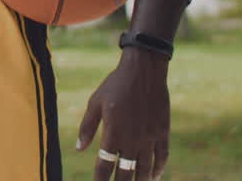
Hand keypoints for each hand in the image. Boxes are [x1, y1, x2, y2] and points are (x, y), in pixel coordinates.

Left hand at [77, 48, 170, 179]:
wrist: (144, 71)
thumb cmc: (115, 85)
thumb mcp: (96, 103)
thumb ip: (87, 127)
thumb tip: (79, 149)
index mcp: (113, 133)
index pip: (105, 165)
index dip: (100, 179)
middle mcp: (132, 139)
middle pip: (126, 172)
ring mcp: (149, 137)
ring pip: (145, 169)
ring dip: (140, 180)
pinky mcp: (162, 132)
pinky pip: (162, 156)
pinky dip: (158, 169)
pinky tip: (154, 176)